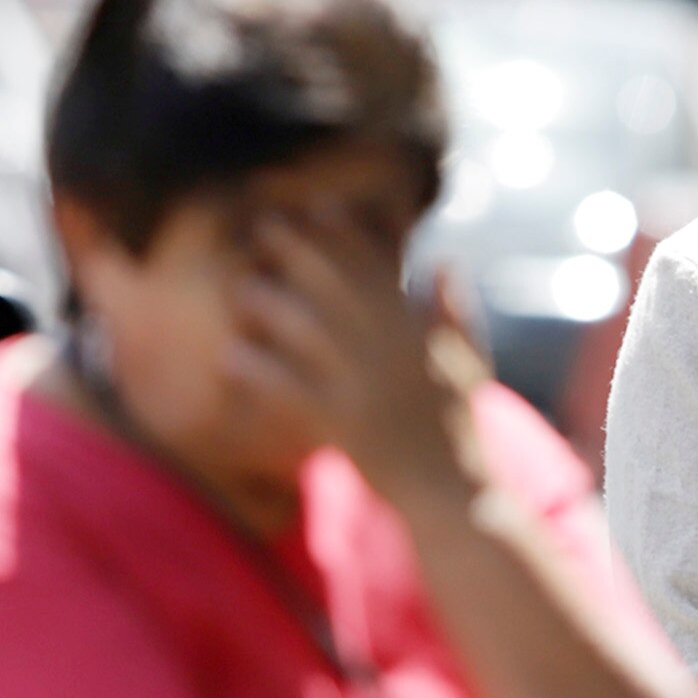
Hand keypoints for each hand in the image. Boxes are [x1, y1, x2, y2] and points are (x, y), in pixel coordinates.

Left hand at [229, 210, 490, 511]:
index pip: (378, 264)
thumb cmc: (457, 428)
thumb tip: (443, 261)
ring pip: (304, 327)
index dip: (343, 231)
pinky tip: (230, 357)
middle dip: (296, 248)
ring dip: (269, 303)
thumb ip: (453, 311)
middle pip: (333, 282)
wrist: (450, 491)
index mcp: (418, 330)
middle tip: (263, 227)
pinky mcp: (339, 423)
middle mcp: (389, 349)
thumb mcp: (467, 362)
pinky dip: (257, 370)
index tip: (316, 206)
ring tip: (243, 292)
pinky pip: (286, 388)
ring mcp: (362, 385)